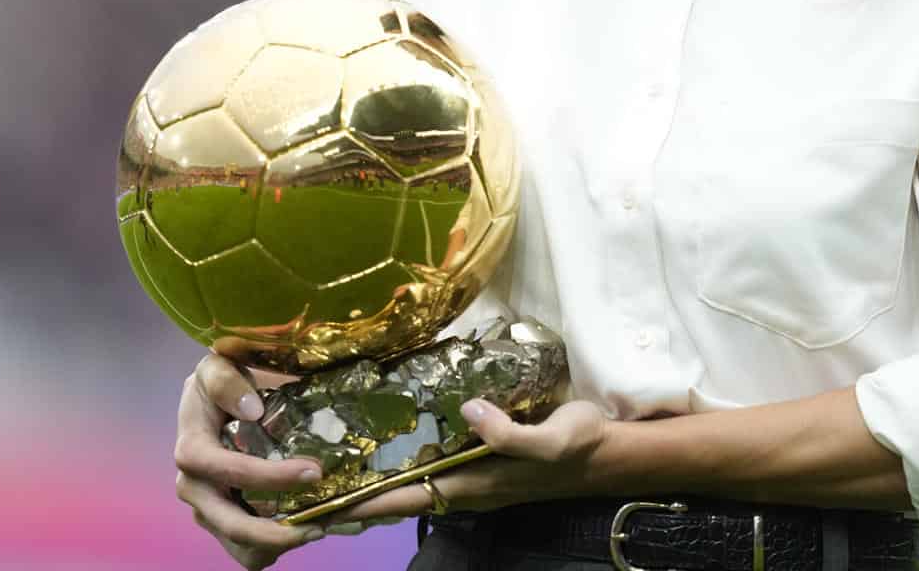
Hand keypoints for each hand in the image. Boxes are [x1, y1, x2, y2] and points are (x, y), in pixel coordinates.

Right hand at [173, 353, 327, 568]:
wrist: (220, 398)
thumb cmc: (222, 381)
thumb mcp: (218, 366)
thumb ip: (226, 380)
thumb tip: (251, 410)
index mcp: (192, 450)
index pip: (226, 471)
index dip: (268, 477)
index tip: (313, 471)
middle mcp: (194, 487)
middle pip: (230, 525)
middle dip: (274, 532)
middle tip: (319, 524)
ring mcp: (207, 509)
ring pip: (239, 547)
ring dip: (277, 546)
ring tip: (316, 528)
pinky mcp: (222, 522)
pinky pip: (246, 552)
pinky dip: (273, 549)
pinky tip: (301, 529)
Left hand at [322, 398, 612, 524]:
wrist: (607, 452)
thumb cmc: (578, 445)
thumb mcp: (552, 439)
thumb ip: (510, 433)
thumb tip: (467, 412)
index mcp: (475, 483)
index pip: (405, 499)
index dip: (363, 504)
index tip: (320, 506)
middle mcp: (466, 484)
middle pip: (400, 496)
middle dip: (357, 496)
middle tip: (310, 484)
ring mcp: (474, 474)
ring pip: (413, 482)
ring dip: (376, 480)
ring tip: (336, 465)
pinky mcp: (483, 458)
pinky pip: (432, 465)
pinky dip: (403, 461)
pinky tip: (389, 442)